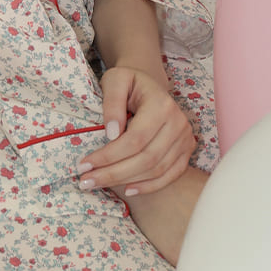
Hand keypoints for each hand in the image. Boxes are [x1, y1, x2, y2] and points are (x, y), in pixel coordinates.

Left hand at [95, 61, 195, 199]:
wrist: (150, 85)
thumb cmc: (130, 83)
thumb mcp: (115, 80)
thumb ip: (112, 102)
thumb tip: (111, 134)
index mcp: (161, 105)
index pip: (134, 140)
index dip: (108, 156)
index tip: (84, 165)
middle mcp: (178, 123)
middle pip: (146, 159)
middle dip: (113, 174)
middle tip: (86, 181)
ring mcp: (185, 139)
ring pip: (156, 170)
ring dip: (126, 181)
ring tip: (99, 183)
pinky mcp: (186, 151)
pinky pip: (170, 175)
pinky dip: (149, 186)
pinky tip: (128, 190)